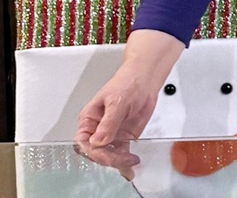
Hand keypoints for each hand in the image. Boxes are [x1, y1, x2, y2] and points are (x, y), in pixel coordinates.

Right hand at [75, 63, 158, 178]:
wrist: (146, 78)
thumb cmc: (128, 82)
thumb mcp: (117, 101)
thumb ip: (109, 122)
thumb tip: (97, 141)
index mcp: (89, 119)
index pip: (84, 141)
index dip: (93, 150)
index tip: (105, 152)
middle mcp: (98, 129)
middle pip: (96, 152)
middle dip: (108, 158)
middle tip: (122, 158)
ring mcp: (111, 134)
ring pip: (108, 155)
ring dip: (118, 161)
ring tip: (130, 162)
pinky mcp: (124, 137)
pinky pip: (121, 153)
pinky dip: (125, 161)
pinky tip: (130, 165)